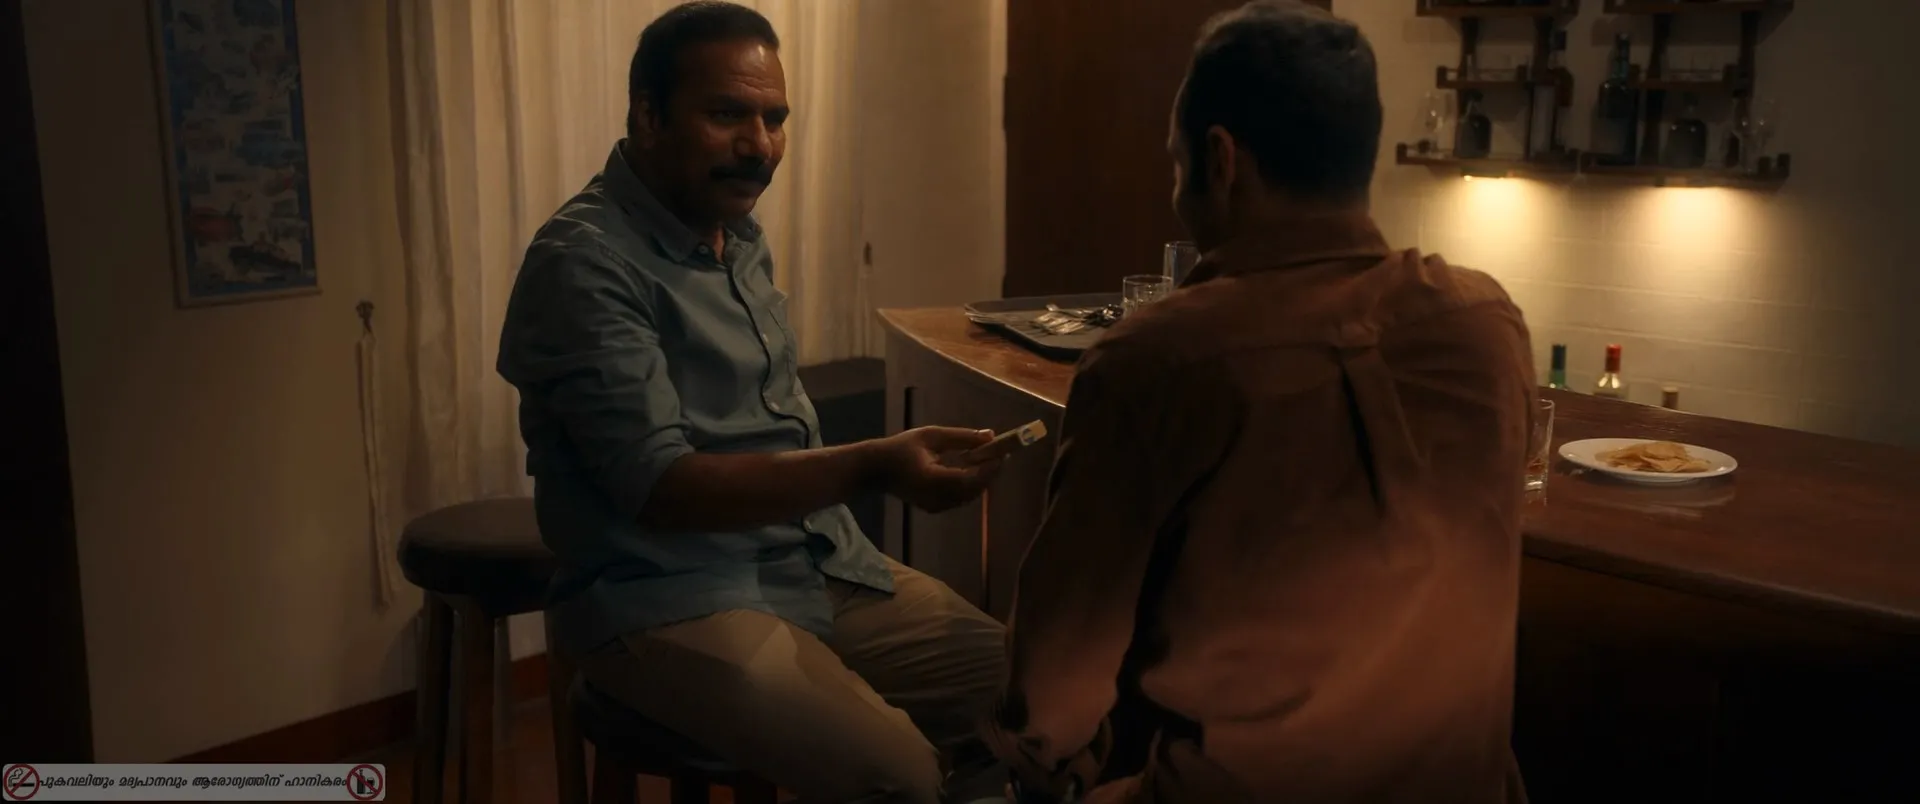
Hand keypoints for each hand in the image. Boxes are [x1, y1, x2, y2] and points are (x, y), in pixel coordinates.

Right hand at [874, 426, 1005, 512]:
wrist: (876, 470)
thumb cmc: (901, 448)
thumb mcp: (931, 436)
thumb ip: (962, 437)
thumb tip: (990, 436)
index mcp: (932, 478)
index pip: (969, 478)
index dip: (990, 467)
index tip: (1003, 452)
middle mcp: (935, 497)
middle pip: (974, 489)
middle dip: (990, 472)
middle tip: (1001, 453)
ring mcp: (935, 506)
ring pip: (970, 495)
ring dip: (983, 478)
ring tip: (990, 457)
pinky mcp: (935, 508)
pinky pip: (961, 497)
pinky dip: (971, 484)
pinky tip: (974, 468)